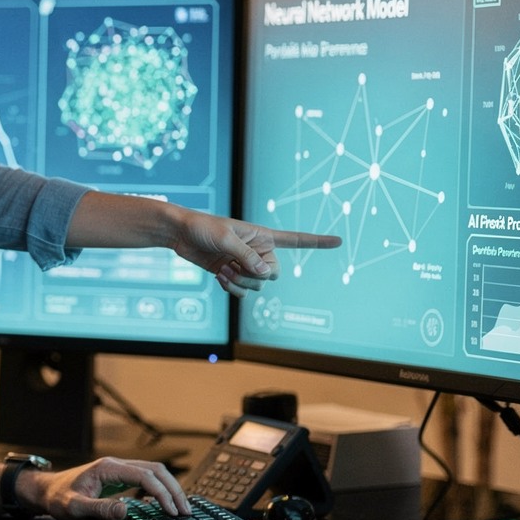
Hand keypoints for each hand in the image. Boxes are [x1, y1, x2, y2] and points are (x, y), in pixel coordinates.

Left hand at [27, 457, 189, 519]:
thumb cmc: (57, 498)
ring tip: (180, 508)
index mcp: (108, 468)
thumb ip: (98, 508)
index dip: (162, 493)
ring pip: (153, 473)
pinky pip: (145, 479)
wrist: (44, 491)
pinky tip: (162, 504)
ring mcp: (118, 470)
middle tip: (185, 511)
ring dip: (169, 488)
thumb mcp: (74, 507)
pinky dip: (159, 489)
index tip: (172, 512)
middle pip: (155, 470)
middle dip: (173, 490)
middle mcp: (116, 465)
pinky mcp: (117, 478)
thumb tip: (125, 509)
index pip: (145, 476)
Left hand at [166, 210, 341, 295]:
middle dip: (254, 276)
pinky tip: (219, 277)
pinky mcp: (233, 274)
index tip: (338, 241)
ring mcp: (246, 264)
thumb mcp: (226, 239)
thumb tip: (267, 274)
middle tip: (234, 264)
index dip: (317, 242)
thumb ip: (247, 257)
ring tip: (222, 269)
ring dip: (239, 282)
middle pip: (274, 275)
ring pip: (257, 286)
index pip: (296, 240)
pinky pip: (243, 291)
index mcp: (264, 236)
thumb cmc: (203, 228)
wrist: (180, 234)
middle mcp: (259, 251)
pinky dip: (232, 289)